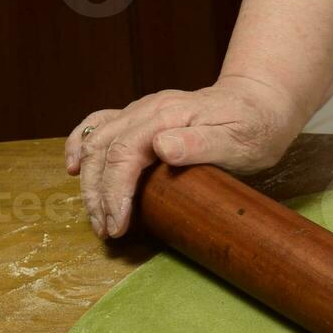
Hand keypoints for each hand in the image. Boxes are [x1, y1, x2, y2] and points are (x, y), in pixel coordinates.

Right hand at [65, 75, 302, 238]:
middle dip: (98, 195)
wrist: (259, 102)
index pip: (125, 154)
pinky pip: (100, 125)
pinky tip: (73, 167)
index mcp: (168, 117)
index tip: (116, 225)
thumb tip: (161, 147)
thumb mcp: (239, 140)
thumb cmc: (255, 126)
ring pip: (96, 142)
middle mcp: (148, 110)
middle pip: (103, 151)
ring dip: (89, 181)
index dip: (115, 192)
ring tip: (96, 217)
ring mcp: (141, 112)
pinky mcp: (139, 117)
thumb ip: (201, 144)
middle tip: (106, 230)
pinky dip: (81, 145)